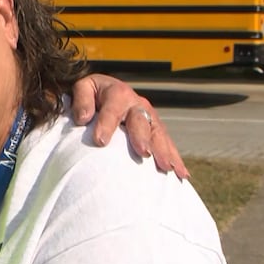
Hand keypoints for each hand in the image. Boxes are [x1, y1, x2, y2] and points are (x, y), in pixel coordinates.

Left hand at [70, 73, 189, 178]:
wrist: (107, 91)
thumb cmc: (92, 94)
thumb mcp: (83, 88)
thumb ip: (81, 100)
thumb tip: (84, 118)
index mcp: (117, 93)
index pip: (112, 109)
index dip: (106, 124)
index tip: (100, 141)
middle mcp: (137, 104)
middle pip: (141, 121)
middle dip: (143, 137)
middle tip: (143, 153)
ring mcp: (149, 117)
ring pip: (158, 134)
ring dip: (164, 151)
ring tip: (168, 168)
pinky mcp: (155, 130)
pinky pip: (167, 143)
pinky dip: (175, 158)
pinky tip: (182, 174)